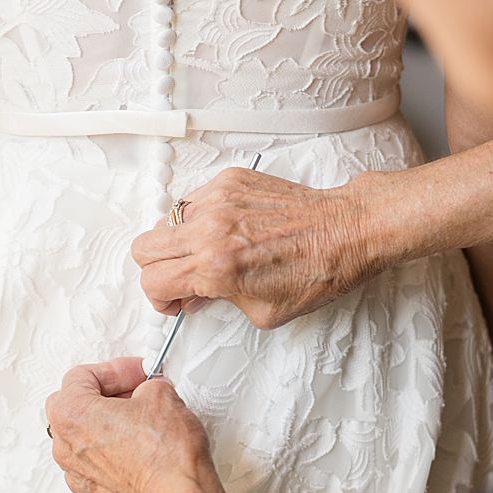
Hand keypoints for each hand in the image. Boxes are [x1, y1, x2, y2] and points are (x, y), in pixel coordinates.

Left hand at [45, 357, 229, 492]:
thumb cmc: (166, 456)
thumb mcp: (162, 396)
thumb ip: (148, 385)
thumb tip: (149, 390)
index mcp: (71, 414)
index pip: (82, 375)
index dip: (116, 369)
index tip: (138, 373)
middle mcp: (65, 445)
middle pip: (73, 403)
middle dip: (106, 392)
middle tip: (136, 389)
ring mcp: (77, 470)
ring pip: (81, 433)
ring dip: (107, 420)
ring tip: (141, 416)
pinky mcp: (95, 489)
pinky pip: (93, 459)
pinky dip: (111, 448)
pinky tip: (137, 443)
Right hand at [131, 168, 382, 329]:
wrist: (349, 231)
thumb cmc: (319, 270)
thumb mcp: (264, 312)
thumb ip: (219, 303)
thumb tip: (195, 295)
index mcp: (217, 267)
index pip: (152, 281)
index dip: (159, 299)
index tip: (175, 301)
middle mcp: (212, 229)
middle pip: (144, 247)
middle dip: (157, 269)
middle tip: (181, 278)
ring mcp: (220, 199)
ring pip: (167, 220)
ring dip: (179, 241)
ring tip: (208, 252)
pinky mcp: (232, 180)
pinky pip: (195, 199)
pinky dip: (201, 217)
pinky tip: (227, 229)